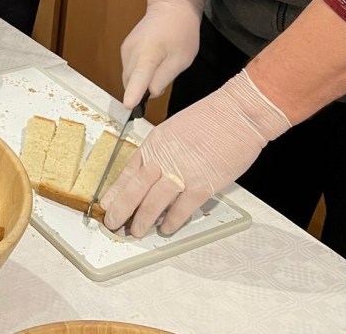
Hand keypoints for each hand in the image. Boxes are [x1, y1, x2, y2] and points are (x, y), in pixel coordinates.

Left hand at [101, 69, 289, 236]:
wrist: (238, 113)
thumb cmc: (210, 118)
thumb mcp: (172, 130)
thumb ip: (160, 152)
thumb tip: (151, 174)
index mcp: (154, 144)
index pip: (127, 172)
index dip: (115, 191)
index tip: (107, 204)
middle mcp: (163, 159)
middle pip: (135, 190)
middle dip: (121, 210)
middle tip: (113, 223)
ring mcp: (182, 173)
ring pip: (154, 203)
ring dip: (143, 220)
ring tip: (135, 232)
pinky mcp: (203, 185)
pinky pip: (182, 209)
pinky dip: (172, 221)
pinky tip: (165, 228)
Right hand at [121, 0, 205, 107]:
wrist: (170, 6)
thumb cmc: (181, 31)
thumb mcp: (182, 58)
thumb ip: (165, 77)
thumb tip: (151, 92)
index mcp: (147, 54)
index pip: (138, 78)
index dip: (133, 93)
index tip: (129, 106)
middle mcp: (130, 52)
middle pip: (130, 81)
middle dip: (141, 90)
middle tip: (161, 85)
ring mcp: (125, 50)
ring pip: (128, 76)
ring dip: (140, 82)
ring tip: (160, 70)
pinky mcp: (125, 49)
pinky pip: (129, 69)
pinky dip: (138, 74)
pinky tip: (152, 65)